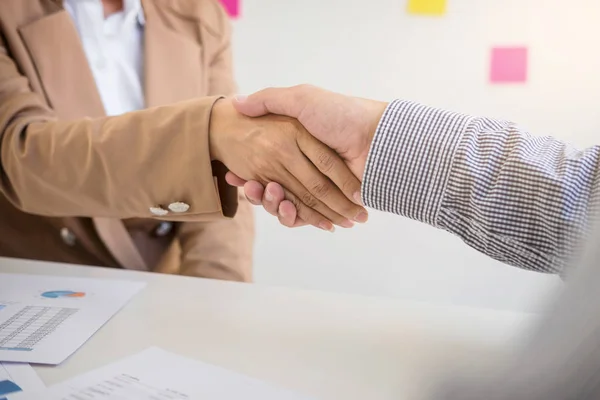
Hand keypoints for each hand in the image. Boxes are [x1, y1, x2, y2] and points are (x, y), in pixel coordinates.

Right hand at [209, 98, 366, 230]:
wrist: (377, 138)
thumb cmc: (341, 114)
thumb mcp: (302, 98)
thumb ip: (270, 100)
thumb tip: (237, 103)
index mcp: (297, 146)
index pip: (264, 164)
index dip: (247, 170)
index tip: (232, 173)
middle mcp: (305, 167)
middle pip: (271, 187)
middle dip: (257, 191)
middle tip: (249, 188)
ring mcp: (318, 188)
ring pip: (284, 204)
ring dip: (270, 203)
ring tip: (266, 195)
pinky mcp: (330, 205)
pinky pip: (304, 216)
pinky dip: (291, 216)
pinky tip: (283, 207)